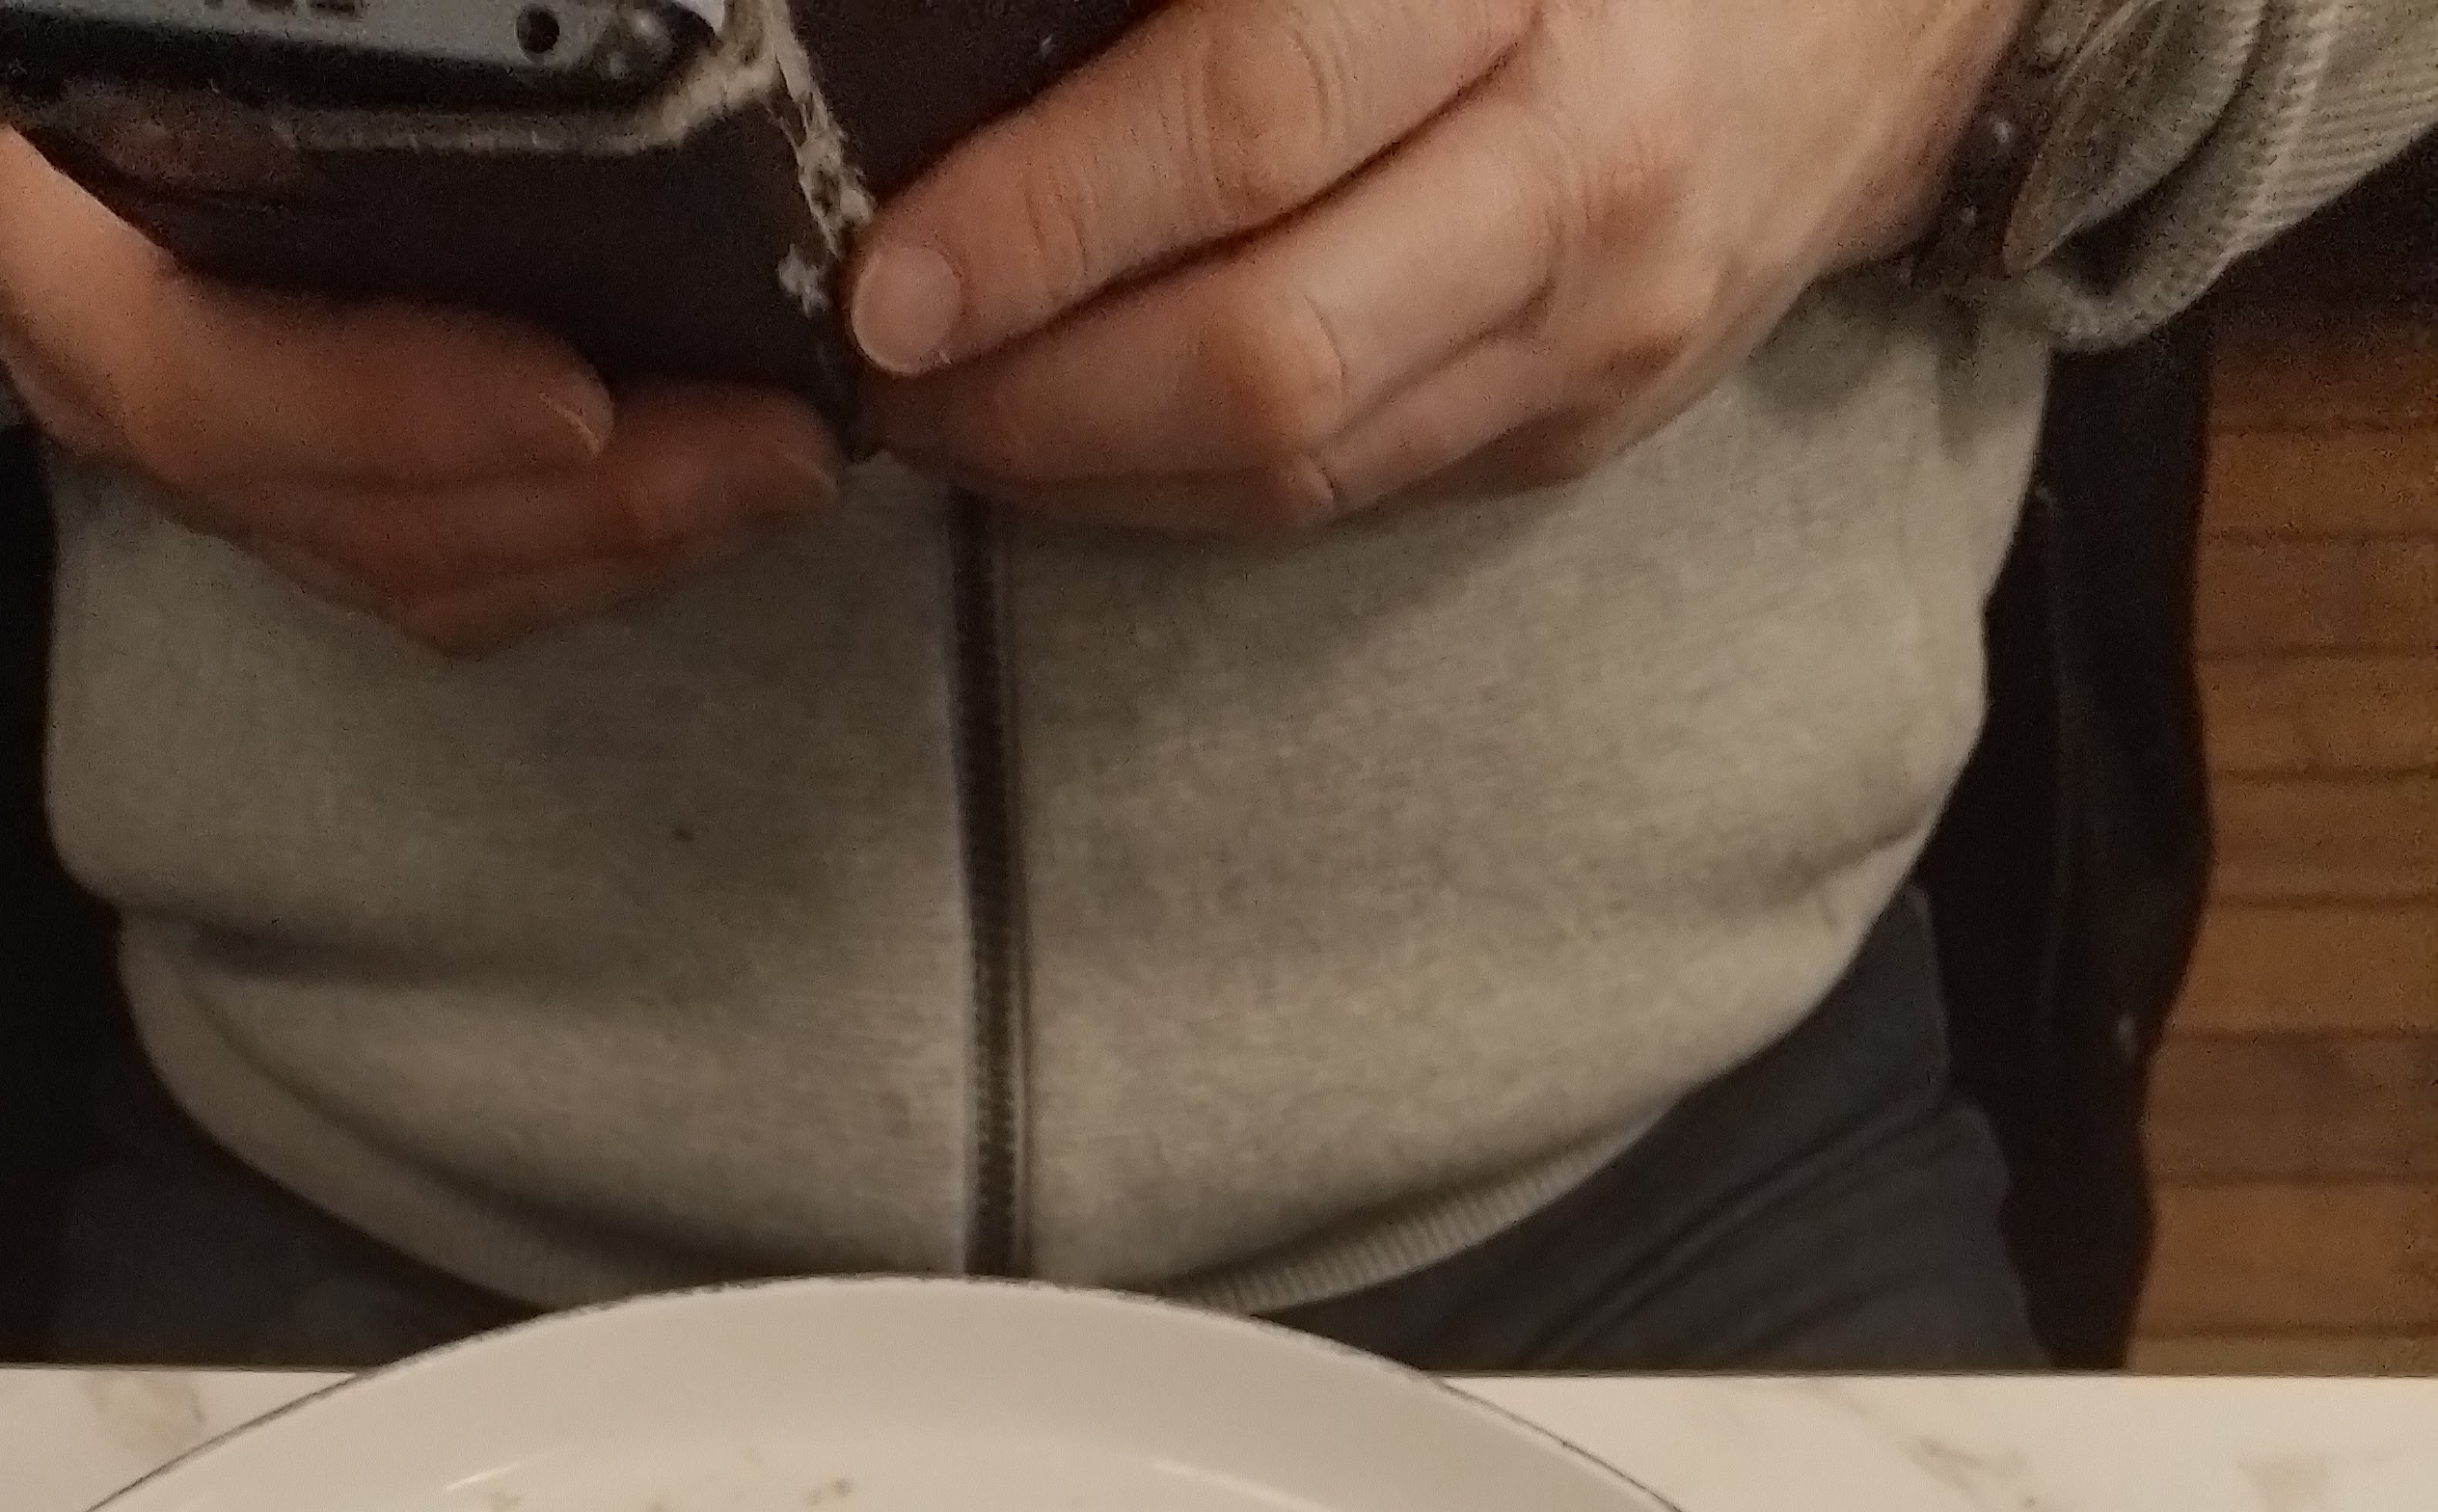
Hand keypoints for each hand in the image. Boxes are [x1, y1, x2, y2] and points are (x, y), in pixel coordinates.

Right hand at [0, 0, 840, 648]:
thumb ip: (247, 4)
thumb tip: (441, 15)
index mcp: (21, 227)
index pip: (192, 378)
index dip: (386, 402)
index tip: (577, 390)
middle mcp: (99, 372)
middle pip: (344, 513)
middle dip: (575, 506)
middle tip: (776, 445)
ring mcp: (205, 441)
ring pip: (411, 567)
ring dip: (613, 545)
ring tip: (786, 468)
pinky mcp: (293, 467)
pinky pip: (442, 560)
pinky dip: (587, 544)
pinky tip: (720, 482)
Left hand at [846, 0, 2023, 531]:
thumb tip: (1035, 13)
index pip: (1253, 118)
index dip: (1050, 212)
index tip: (892, 270)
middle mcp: (1579, 181)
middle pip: (1260, 360)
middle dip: (1033, 395)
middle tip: (888, 372)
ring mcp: (1592, 338)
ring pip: (1291, 468)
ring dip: (1082, 469)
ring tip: (947, 415)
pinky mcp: (1579, 430)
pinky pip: (1344, 495)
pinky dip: (1181, 486)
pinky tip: (1077, 439)